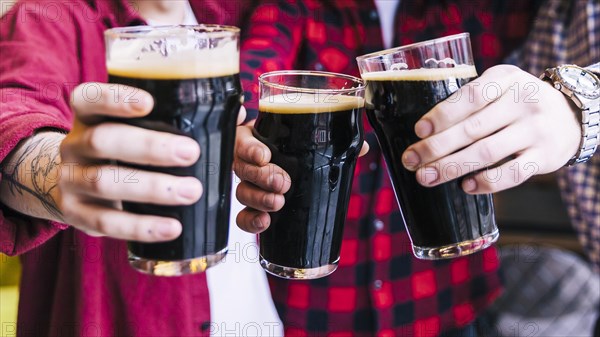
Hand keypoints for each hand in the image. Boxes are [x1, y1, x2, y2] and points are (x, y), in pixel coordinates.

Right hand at [59, 83, 244, 241]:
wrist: (73, 184)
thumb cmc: (124, 150)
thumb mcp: (138, 130)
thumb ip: (182, 120)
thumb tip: (238, 113)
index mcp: (88, 117)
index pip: (90, 98)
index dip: (115, 98)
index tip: (149, 103)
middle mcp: (74, 144)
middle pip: (103, 141)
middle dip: (149, 147)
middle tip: (191, 153)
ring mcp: (71, 181)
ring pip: (104, 182)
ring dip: (152, 188)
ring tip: (191, 192)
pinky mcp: (76, 215)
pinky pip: (106, 223)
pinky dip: (141, 226)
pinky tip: (173, 227)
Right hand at [234, 123, 368, 233]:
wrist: (304, 173)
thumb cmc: (305, 151)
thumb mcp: (318, 143)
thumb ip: (337, 142)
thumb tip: (363, 147)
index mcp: (259, 138)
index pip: (243, 139)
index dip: (250, 148)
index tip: (264, 156)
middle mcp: (249, 161)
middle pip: (242, 168)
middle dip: (262, 177)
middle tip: (284, 183)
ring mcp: (249, 185)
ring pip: (242, 192)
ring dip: (259, 199)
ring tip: (279, 203)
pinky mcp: (252, 208)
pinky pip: (242, 216)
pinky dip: (251, 221)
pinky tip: (265, 222)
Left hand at [401, 65, 580, 193]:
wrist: (571, 115)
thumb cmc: (518, 102)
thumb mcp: (500, 86)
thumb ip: (471, 99)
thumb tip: (425, 130)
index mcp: (506, 79)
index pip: (471, 96)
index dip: (442, 115)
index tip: (418, 130)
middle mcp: (523, 102)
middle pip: (472, 129)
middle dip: (436, 147)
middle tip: (410, 160)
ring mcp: (535, 130)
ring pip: (487, 152)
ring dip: (451, 167)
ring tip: (426, 177)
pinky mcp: (544, 157)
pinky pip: (512, 173)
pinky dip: (486, 182)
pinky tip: (465, 186)